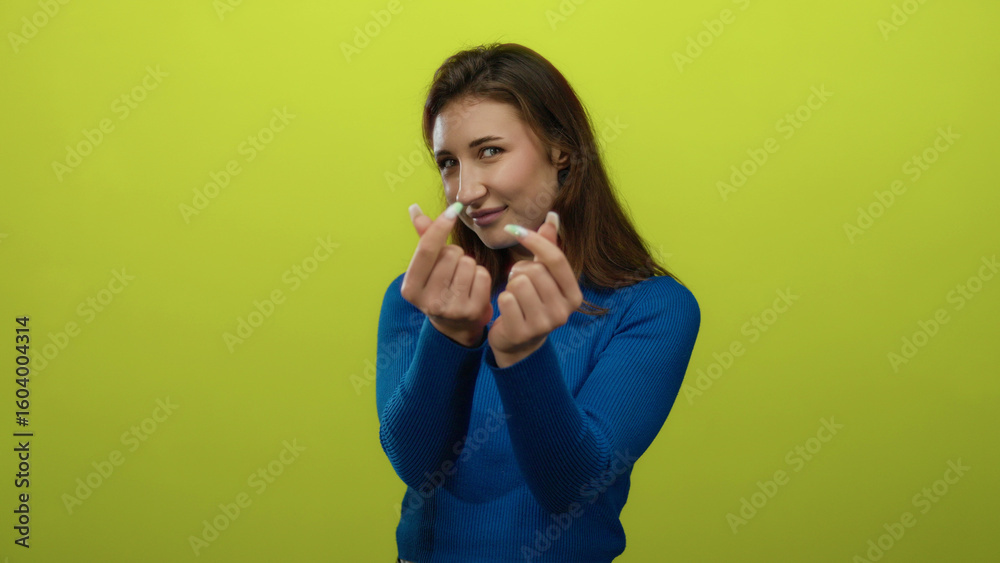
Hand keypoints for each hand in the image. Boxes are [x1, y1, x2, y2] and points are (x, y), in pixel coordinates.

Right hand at [400, 202, 492, 346]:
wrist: (455, 326)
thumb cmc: (439, 287)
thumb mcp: (427, 267)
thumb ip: (423, 238)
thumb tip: (415, 209)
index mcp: (410, 288)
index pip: (427, 250)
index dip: (440, 227)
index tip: (454, 209)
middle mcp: (428, 301)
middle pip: (451, 254)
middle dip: (455, 254)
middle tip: (451, 270)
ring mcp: (451, 308)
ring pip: (469, 263)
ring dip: (468, 265)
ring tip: (461, 279)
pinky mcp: (472, 311)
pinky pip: (483, 275)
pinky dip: (481, 276)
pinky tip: (473, 287)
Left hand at [489, 212, 582, 365]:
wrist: (520, 343)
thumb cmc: (532, 302)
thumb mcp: (544, 276)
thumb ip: (548, 247)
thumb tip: (552, 216)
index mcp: (574, 295)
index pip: (556, 259)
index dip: (534, 240)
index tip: (513, 229)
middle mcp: (564, 312)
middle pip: (534, 271)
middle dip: (519, 271)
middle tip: (519, 282)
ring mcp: (544, 325)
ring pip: (518, 284)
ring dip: (510, 286)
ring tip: (515, 296)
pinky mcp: (523, 333)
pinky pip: (505, 299)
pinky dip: (502, 300)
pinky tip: (508, 310)